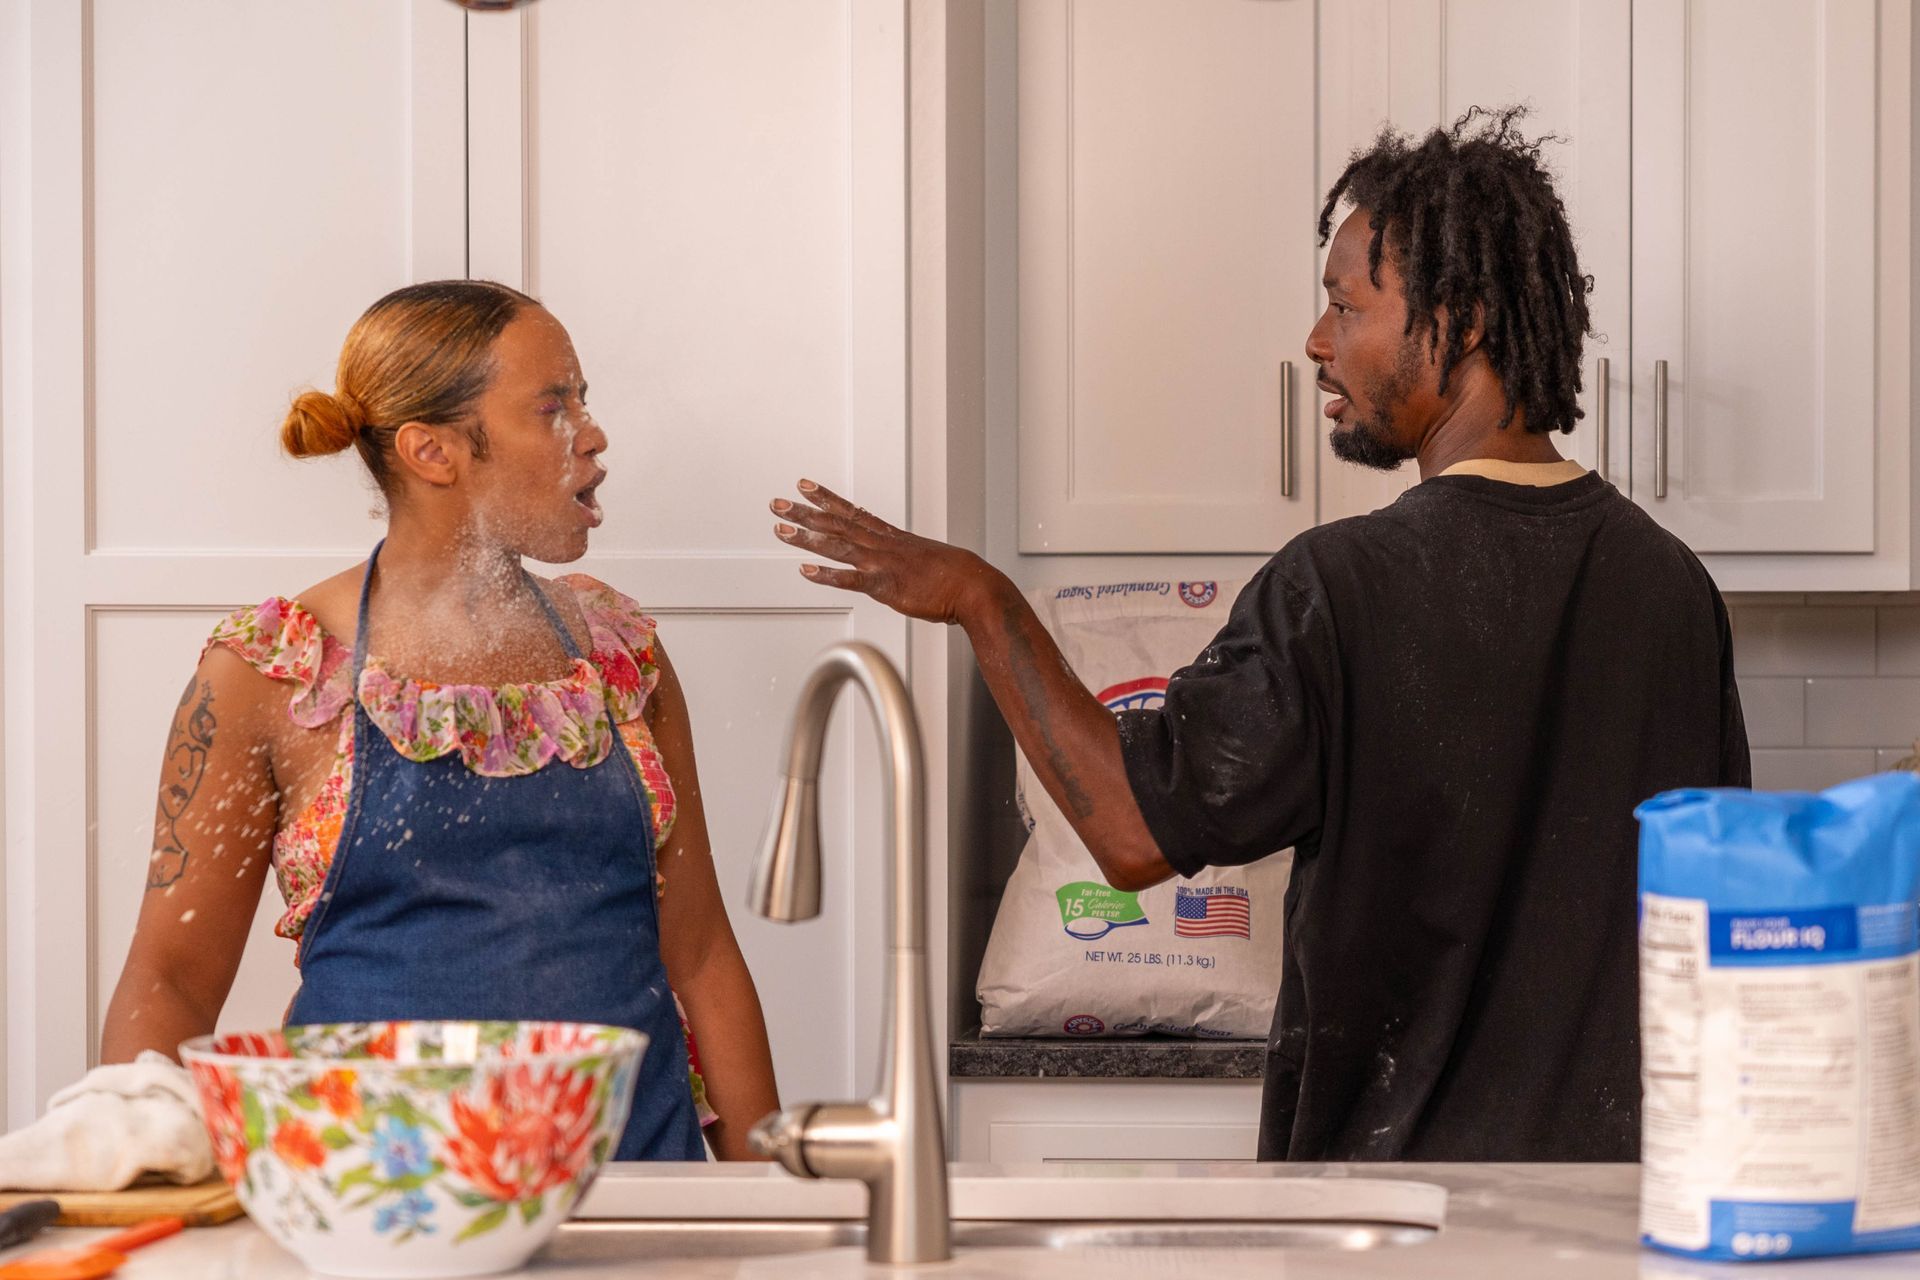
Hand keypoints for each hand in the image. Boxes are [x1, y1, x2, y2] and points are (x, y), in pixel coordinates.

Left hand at [771, 480, 999, 625]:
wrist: (974, 586)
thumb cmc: (954, 577)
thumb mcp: (923, 559)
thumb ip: (902, 559)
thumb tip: (895, 564)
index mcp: (890, 537)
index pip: (851, 512)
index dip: (826, 498)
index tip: (804, 485)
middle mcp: (881, 545)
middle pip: (836, 524)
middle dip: (804, 513)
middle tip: (776, 504)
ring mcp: (882, 563)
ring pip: (837, 545)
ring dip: (807, 537)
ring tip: (780, 530)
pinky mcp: (885, 586)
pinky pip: (850, 579)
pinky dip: (827, 575)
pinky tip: (805, 570)